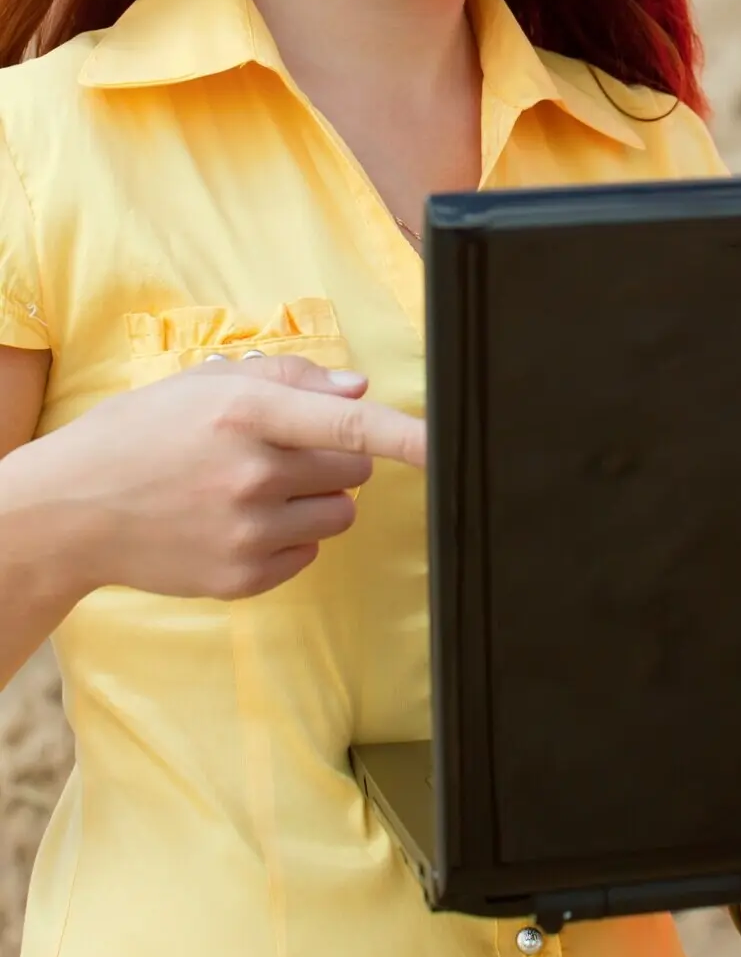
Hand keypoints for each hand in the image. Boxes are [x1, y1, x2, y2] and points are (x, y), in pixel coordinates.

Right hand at [24, 353, 425, 602]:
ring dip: (316, 499)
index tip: (450, 444)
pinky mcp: (243, 577)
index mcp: (248, 412)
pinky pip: (309, 556)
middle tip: (282, 450)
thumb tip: (359, 389)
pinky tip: (238, 521)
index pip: (350, 423)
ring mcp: (248, 531)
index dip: (409, 436)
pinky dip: (289, 541)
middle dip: (334, 455)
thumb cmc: (144, 433)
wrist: (73, 509)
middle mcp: (253, 472)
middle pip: (354, 466)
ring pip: (338, 514)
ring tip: (256, 487)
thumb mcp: (208, 382)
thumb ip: (292, 378)